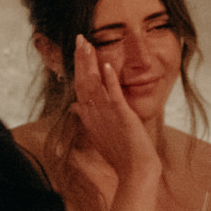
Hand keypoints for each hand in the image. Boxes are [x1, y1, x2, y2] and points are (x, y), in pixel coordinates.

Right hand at [67, 35, 158, 188]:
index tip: (78, 50)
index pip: (80, 86)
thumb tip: (76, 107)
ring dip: (90, 63)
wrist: (134, 172)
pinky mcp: (122, 117)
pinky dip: (110, 80)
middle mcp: (94, 113)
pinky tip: (107, 64)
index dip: (78, 67)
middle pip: (83, 81)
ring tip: (87, 44)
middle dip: (81, 59)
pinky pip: (114, 95)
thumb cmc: (120, 154)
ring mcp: (107, 115)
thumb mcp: (99, 134)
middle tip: (79, 38)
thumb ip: (88, 117)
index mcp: (89, 116)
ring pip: (94, 84)